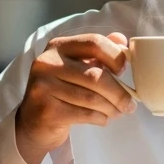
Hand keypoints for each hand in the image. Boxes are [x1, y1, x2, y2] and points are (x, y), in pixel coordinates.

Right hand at [15, 32, 134, 163]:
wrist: (34, 122)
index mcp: (58, 46)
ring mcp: (44, 86)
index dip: (115, 56)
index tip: (123, 70)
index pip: (94, 42)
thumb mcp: (76, 66)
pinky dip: (100, 118)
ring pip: (91, 98)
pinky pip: (84, 114)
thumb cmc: (61, 90)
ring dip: (111, 108)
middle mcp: (47, 62)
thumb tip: (122, 40)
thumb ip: (97, 51)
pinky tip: (103, 119)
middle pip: (95, 75)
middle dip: (118, 92)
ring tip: (118, 112)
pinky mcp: (46, 110)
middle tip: (130, 104)